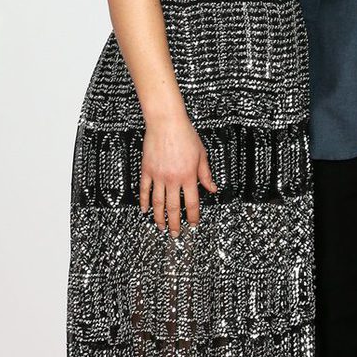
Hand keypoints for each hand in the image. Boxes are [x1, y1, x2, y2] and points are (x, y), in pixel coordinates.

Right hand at [139, 116, 216, 236]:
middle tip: (175, 234)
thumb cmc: (185, 135)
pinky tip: (145, 210)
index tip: (193, 224)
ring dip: (159, 217)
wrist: (166, 122)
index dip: (193, 216)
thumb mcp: (201, 155)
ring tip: (160, 227)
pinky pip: (144, 189)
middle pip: (174, 207)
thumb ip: (205, 174)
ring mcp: (158, 175)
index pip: (192, 203)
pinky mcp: (147, 170)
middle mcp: (172, 178)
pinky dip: (144, 201)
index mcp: (188, 176)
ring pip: (158, 202)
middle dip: (175, 223)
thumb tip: (212, 188)